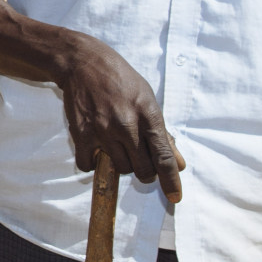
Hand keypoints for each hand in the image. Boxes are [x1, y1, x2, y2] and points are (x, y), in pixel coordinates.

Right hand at [58, 36, 184, 200]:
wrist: (85, 63)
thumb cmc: (121, 81)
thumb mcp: (148, 101)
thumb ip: (163, 135)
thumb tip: (180, 165)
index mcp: (148, 115)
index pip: (164, 157)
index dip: (171, 181)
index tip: (175, 197)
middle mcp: (127, 125)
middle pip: (142, 169)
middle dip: (144, 170)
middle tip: (139, 158)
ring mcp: (103, 130)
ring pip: (120, 168)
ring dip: (121, 164)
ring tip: (117, 146)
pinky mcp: (82, 134)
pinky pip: (89, 165)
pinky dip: (94, 163)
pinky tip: (96, 149)